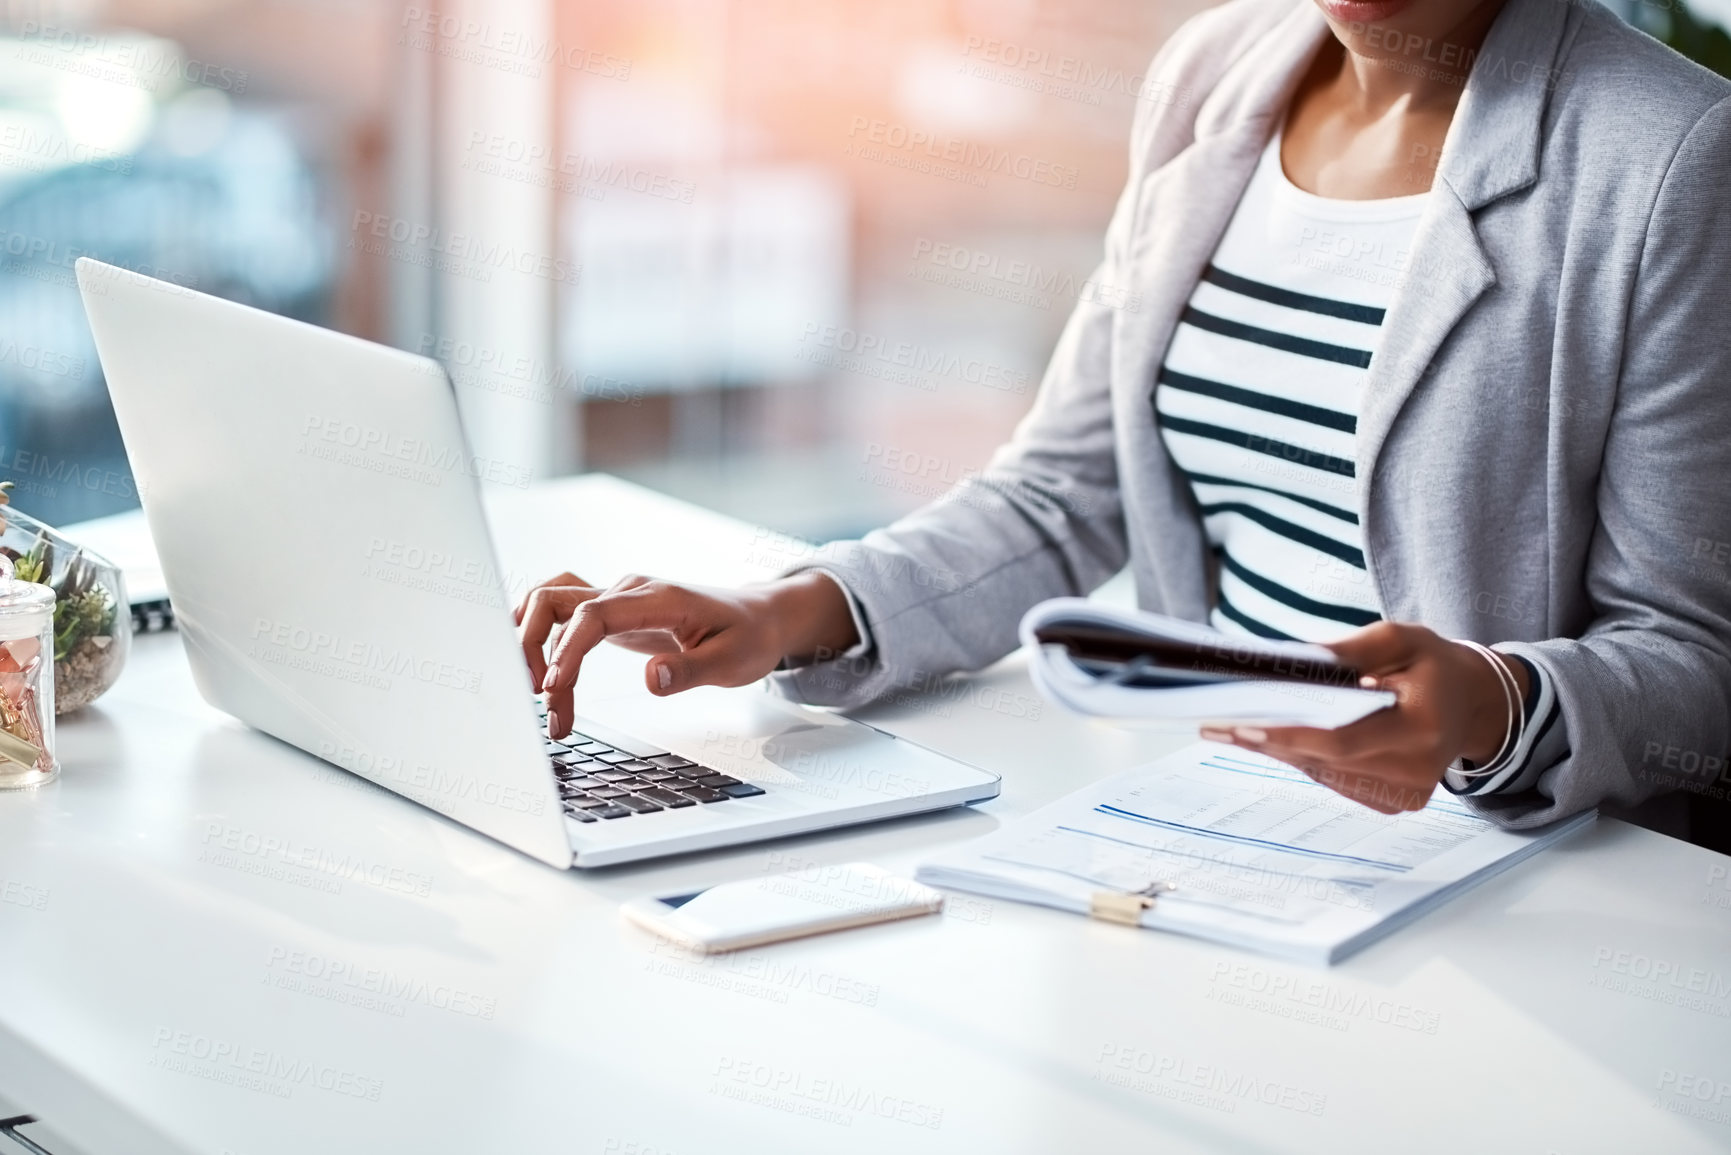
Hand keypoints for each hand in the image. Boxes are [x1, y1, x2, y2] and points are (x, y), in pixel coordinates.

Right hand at [513, 570, 857, 738]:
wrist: (760, 615)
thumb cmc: (749, 637)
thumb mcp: (733, 662)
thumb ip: (690, 671)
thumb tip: (651, 679)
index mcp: (659, 599)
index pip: (595, 615)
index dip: (566, 650)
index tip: (553, 687)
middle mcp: (630, 590)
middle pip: (558, 602)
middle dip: (535, 648)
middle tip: (543, 703)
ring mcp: (618, 596)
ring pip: (553, 604)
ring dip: (533, 642)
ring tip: (539, 695)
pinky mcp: (613, 610)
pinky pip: (563, 611)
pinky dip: (541, 633)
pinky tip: (532, 665)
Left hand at [1199, 622, 1527, 813]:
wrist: (1475, 704)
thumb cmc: (1434, 664)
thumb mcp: (1400, 638)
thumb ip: (1351, 651)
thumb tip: (1296, 660)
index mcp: (1423, 730)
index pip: (1343, 740)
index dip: (1289, 734)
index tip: (1243, 722)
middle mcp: (1416, 773)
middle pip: (1322, 760)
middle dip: (1266, 738)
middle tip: (1214, 719)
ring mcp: (1405, 795)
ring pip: (1321, 772)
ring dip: (1274, 749)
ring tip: (1224, 727)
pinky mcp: (1393, 802)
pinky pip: (1333, 777)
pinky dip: (1299, 756)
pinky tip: (1263, 737)